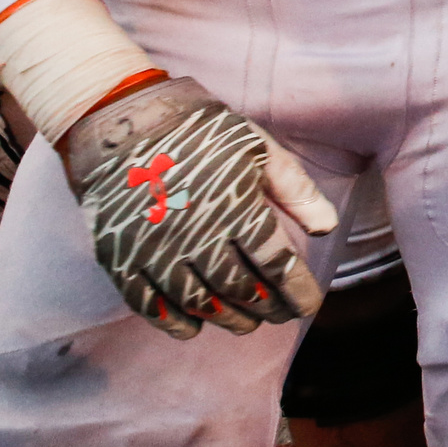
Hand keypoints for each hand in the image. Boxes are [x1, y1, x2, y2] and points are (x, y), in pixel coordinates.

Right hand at [57, 74, 335, 336]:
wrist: (122, 119)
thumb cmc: (199, 132)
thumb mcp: (259, 148)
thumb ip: (297, 190)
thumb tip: (327, 228)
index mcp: (237, 209)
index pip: (277, 266)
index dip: (297, 292)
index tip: (309, 306)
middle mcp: (197, 236)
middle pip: (240, 290)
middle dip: (267, 308)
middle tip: (279, 315)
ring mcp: (155, 250)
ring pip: (198, 303)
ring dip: (226, 319)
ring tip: (245, 323)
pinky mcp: (120, 256)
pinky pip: (147, 303)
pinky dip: (172, 322)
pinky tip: (192, 327)